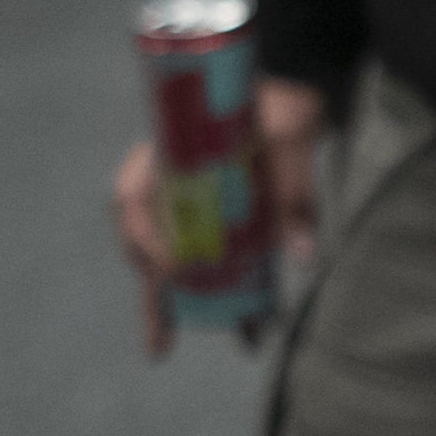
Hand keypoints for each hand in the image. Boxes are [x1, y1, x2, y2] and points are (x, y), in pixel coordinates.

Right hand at [106, 75, 325, 357]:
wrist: (299, 86)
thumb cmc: (283, 98)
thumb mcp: (294, 133)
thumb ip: (296, 188)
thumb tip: (302, 253)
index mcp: (172, 147)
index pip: (132, 197)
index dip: (141, 239)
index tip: (167, 272)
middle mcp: (171, 178)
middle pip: (146, 241)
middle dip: (153, 294)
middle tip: (158, 345)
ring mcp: (192, 200)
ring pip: (175, 257)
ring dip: (175, 304)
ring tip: (166, 350)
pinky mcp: (222, 216)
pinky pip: (214, 258)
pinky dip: (224, 293)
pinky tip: (247, 329)